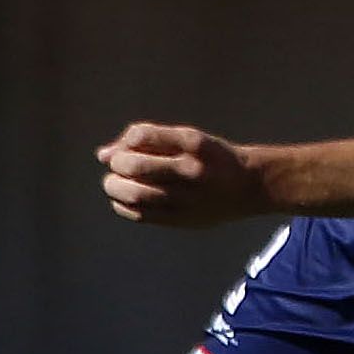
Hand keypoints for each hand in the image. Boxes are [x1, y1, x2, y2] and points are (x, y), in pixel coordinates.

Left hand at [98, 123, 268, 226]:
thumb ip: (146, 140)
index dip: (125, 141)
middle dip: (117, 165)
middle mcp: (192, 169)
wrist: (251, 185)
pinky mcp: (185, 218)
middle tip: (119, 167)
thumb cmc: (210, 157)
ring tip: (117, 183)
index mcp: (193, 142)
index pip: (142, 135)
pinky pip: (141, 215)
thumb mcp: (186, 138)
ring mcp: (189, 197)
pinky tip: (127, 200)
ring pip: (135, 194)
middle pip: (134, 166)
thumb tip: (102, 155)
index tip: (128, 147)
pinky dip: (123, 206)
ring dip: (116, 187)